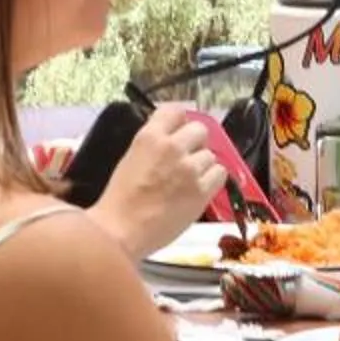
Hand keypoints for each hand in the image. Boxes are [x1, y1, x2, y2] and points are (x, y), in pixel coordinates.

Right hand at [92, 106, 229, 257]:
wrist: (122, 229)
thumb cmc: (119, 197)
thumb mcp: (130, 158)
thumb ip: (152, 145)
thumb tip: (170, 140)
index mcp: (149, 136)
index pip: (175, 111)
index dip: (179, 121)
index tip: (177, 131)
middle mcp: (172, 147)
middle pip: (200, 130)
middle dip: (194, 142)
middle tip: (186, 157)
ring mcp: (190, 169)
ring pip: (211, 154)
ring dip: (203, 164)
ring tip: (190, 179)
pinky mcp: (202, 191)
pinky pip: (220, 174)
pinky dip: (212, 179)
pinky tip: (199, 187)